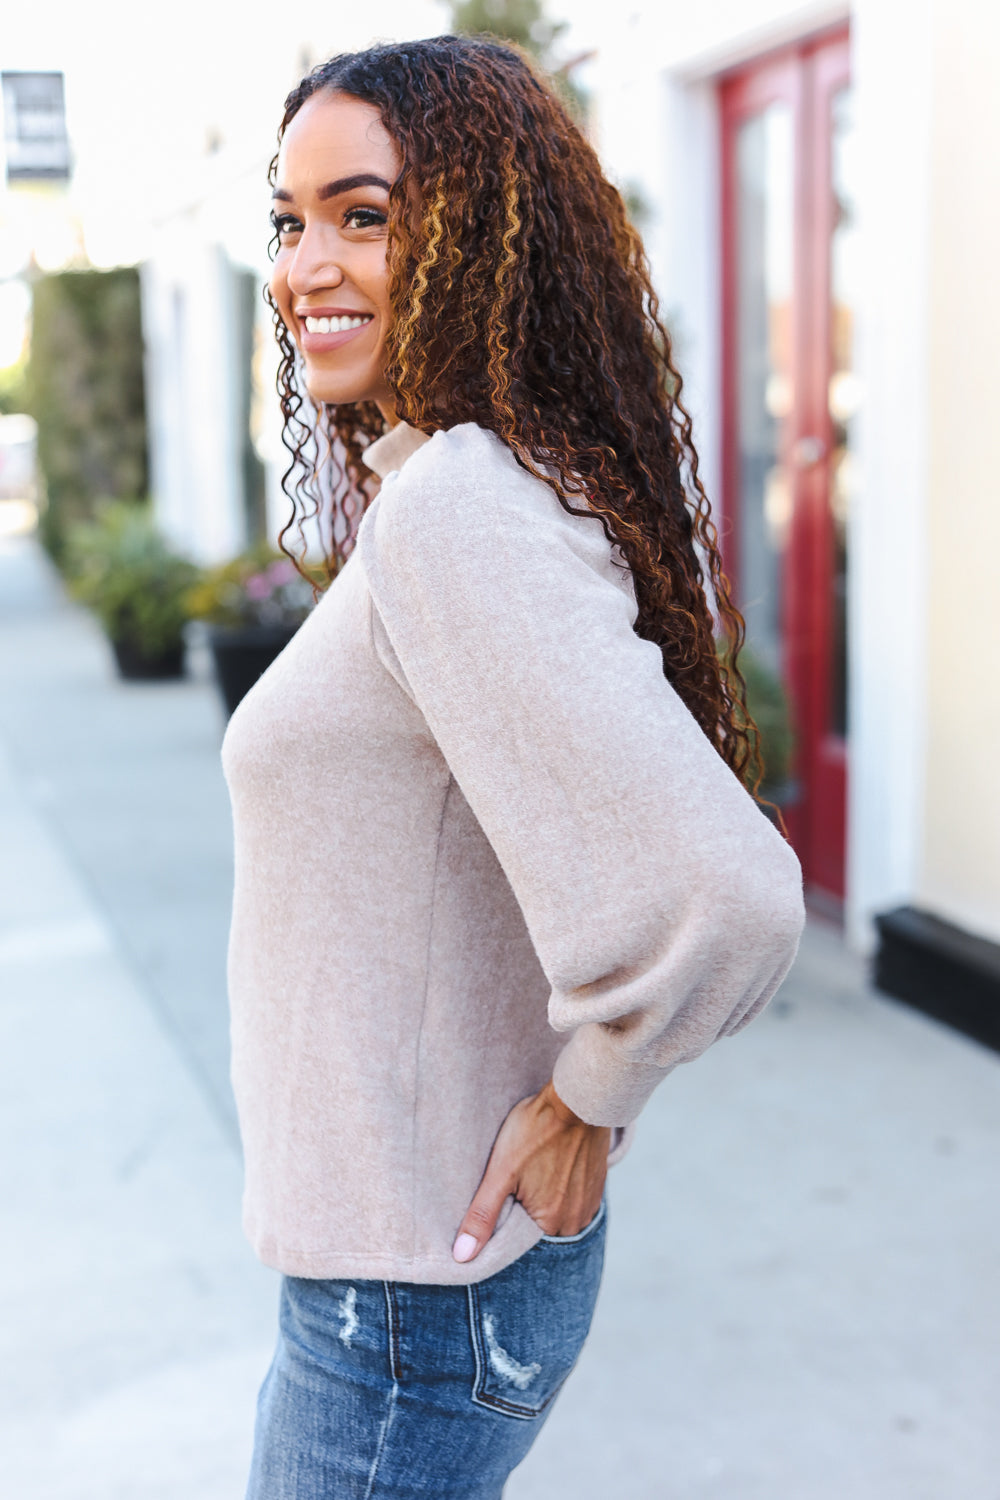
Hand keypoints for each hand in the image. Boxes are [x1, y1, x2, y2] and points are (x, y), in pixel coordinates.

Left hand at [452, 1079, 610, 1262]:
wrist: (576, 1099)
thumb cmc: (536, 1132)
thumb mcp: (500, 1172)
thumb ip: (482, 1216)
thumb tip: (462, 1256)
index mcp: (552, 1224)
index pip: (522, 1241)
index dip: (509, 1219)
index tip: (503, 1196)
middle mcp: (577, 1219)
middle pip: (542, 1227)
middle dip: (528, 1210)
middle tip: (518, 1180)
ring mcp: (591, 1201)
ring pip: (560, 1212)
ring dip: (547, 1199)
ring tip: (535, 1172)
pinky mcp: (597, 1182)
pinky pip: (574, 1197)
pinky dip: (562, 1187)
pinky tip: (551, 1166)